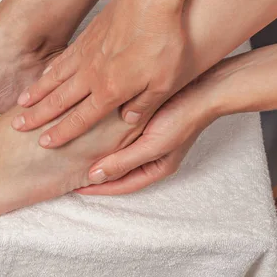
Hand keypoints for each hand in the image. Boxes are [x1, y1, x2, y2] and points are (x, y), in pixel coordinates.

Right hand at [11, 0, 194, 148]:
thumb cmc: (165, 40)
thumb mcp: (165, 82)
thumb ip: (145, 104)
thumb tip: (129, 120)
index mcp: (110, 90)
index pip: (80, 118)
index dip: (61, 132)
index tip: (44, 143)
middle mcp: (92, 75)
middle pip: (58, 100)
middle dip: (38, 116)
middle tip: (18, 126)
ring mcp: (87, 53)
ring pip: (55, 78)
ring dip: (37, 93)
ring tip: (22, 103)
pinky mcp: (88, 35)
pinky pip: (63, 58)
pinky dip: (49, 69)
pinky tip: (44, 73)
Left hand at [75, 73, 221, 194]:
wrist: (204, 88)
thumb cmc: (182, 118)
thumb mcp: (152, 145)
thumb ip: (124, 161)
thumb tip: (94, 176)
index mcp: (155, 168)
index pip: (120, 185)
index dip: (97, 188)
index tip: (73, 187)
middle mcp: (152, 157)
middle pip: (119, 172)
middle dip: (97, 174)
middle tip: (71, 173)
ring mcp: (150, 140)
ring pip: (119, 154)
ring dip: (100, 155)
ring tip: (77, 154)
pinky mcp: (147, 123)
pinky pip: (122, 137)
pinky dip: (106, 138)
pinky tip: (92, 131)